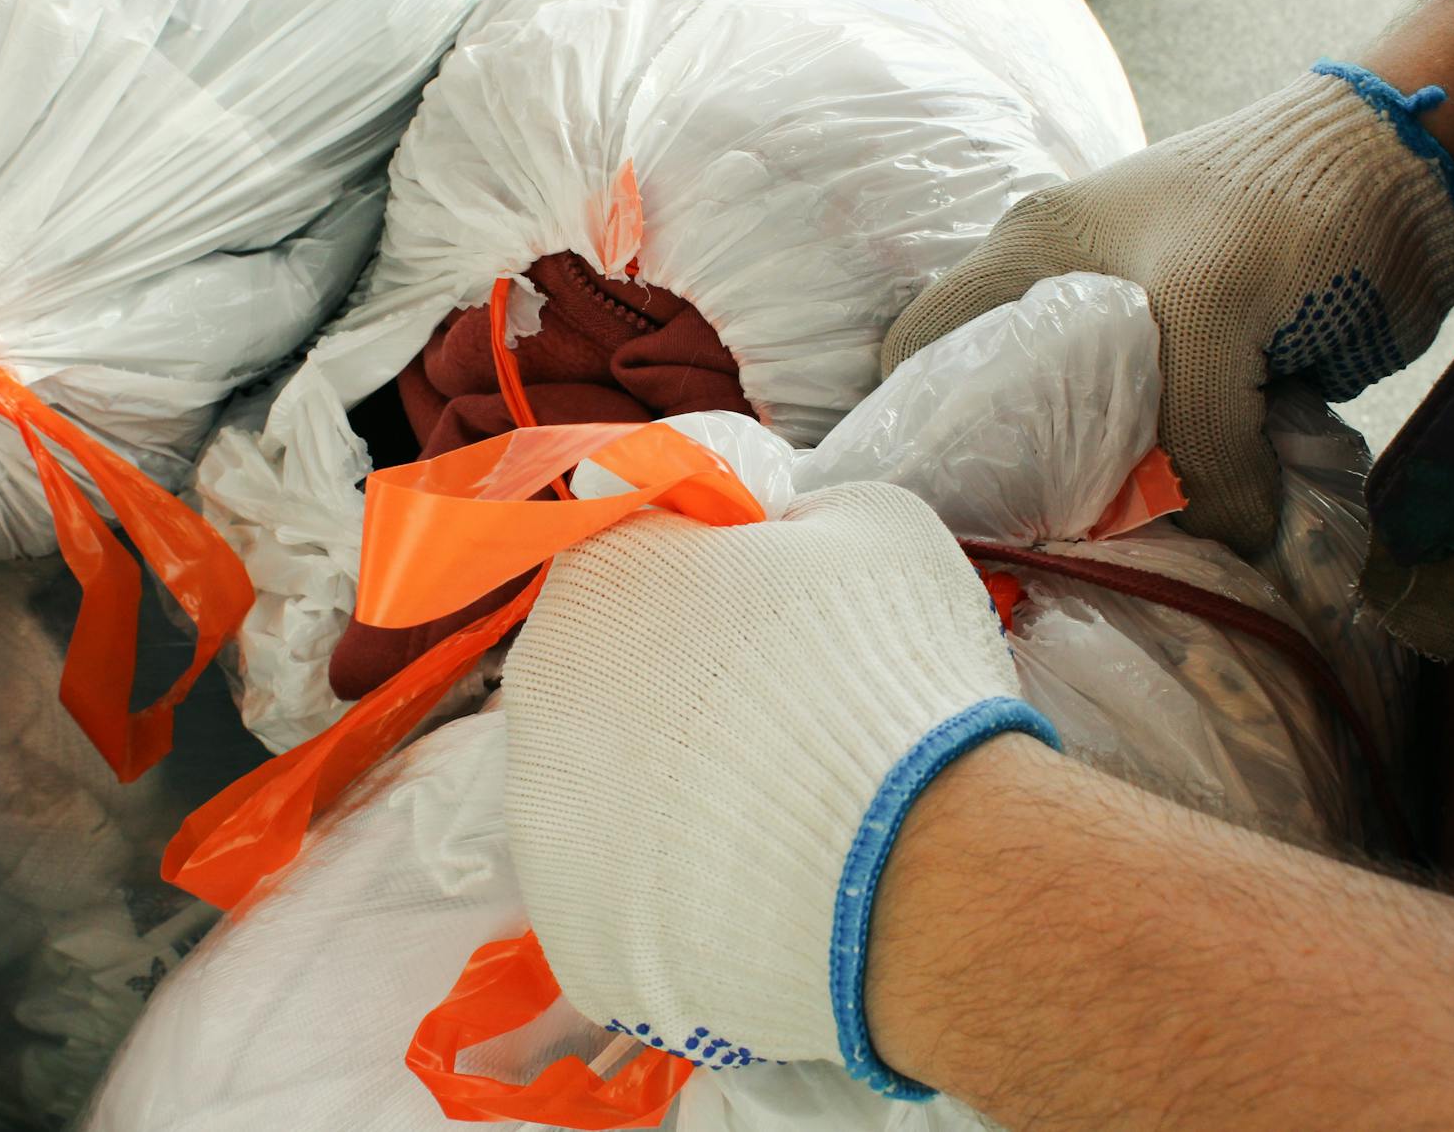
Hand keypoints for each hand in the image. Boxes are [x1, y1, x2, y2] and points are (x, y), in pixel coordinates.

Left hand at [499, 482, 1054, 1094]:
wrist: (915, 866)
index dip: (710, 588)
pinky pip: (625, 897)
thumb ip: (791, 519)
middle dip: (683, 697)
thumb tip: (776, 541)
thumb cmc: (887, 674)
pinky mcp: (575, 934)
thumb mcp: (866, 525)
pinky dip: (679, 895)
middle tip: (781, 722)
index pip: (632, 562)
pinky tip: (756, 888)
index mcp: (596, 578)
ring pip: (610, 796)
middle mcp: (538, 699)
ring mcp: (546, 830)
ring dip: (674, 798)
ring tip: (776, 816)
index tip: (773, 618)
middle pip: (609, 682)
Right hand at [881, 63, 1453, 552]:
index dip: (918, 418)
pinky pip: (1182, 459)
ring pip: (1101, 446)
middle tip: (1044, 548)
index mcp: (1031, 256)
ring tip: (1129, 554)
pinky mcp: (1214, 381)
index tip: (939, 497)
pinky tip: (1203, 531)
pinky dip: (1198, 498)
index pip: (925, 347)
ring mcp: (1143, 340)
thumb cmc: (1282, 204)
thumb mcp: (1205, 307)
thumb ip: (1190, 433)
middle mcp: (1069, 298)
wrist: (1415, 178)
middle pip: (1012, 411)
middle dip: (1028, 482)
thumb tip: (1220, 543)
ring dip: (1122, 501)